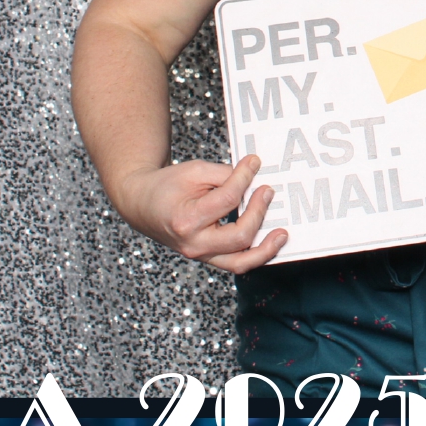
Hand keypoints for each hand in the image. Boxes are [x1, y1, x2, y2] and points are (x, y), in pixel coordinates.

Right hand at [110, 154, 288, 273]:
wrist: (143, 205)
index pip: (228, 200)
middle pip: (240, 236)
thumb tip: (255, 177)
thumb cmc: (166, 186)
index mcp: (186, 220)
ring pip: (240, 262)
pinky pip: (236, 263)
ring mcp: (201, 255)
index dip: (245, 178)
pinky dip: (256, 254)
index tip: (254, 162)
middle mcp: (194, 244)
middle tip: (268, 190)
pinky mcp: (208, 258)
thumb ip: (225, 175)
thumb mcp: (195, 171)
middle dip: (259, 211)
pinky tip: (270, 241)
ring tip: (283, 234)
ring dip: (266, 248)